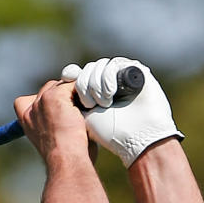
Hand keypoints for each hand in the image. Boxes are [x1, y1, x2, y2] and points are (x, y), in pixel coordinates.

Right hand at [14, 80, 91, 166]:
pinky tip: (85, 113)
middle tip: (75, 118)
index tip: (54, 113)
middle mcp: (31, 109)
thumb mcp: (57, 140)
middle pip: (50, 88)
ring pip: (62, 85)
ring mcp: (41, 101)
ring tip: (80, 118)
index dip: (42, 102)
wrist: (66, 162)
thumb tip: (78, 109)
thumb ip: (57, 121)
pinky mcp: (54, 96)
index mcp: (27, 121)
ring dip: (74, 96)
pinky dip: (83, 95)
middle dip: (64, 97)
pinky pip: (73, 84)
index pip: (25, 101)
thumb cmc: (67, 159)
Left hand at [61, 57, 182, 167]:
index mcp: (95, 93)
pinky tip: (111, 94)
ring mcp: (122, 76)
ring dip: (96, 84)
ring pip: (100, 65)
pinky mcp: (135, 70)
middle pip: (88, 69)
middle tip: (91, 105)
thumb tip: (66, 73)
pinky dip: (108, 78)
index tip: (67, 78)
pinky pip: (114, 64)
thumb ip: (74, 98)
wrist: (137, 138)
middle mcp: (108, 82)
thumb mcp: (85, 116)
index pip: (80, 75)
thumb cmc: (111, 133)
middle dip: (84, 85)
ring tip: (104, 104)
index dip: (73, 75)